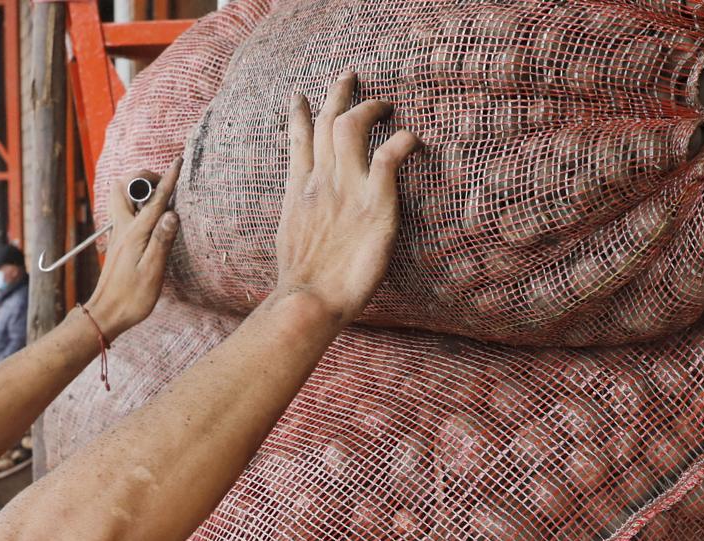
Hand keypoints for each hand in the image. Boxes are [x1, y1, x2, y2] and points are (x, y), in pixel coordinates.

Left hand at [85, 157, 181, 336]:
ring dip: (137, 190)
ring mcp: (118, 235)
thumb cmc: (131, 298)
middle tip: (163, 184)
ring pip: (120, 198)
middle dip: (143, 177)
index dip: (169, 179)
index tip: (178, 163)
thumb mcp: (152, 272)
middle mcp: (123, 229)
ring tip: (158, 197)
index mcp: (134, 234)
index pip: (155, 201)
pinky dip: (136, 204)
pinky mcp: (119, 243)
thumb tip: (172, 213)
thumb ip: (162, 241)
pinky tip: (149, 217)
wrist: (106, 314)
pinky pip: (125, 212)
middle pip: (123, 186)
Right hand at [271, 72, 419, 326]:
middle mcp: (321, 182)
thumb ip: (300, 216)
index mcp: (299, 192)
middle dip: (338, 94)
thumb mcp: (291, 241)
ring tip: (386, 105)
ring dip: (370, 109)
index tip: (300, 96)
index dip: (300, 115)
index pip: (299, 141)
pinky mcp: (375, 205)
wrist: (309, 300)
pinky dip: (401, 142)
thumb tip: (304, 216)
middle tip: (350, 76)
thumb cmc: (303, 285)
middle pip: (326, 121)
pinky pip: (388, 157)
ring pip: (352, 126)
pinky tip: (412, 140)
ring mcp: (346, 190)